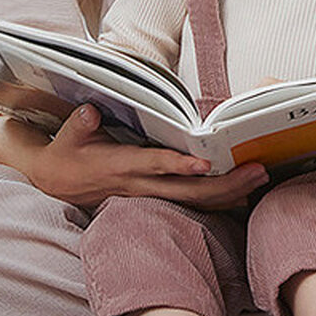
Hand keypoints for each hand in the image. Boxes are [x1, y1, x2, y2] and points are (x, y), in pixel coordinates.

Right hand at [0, 103, 268, 211]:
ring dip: (229, 193)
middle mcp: (139, 185)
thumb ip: (79, 124)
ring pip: (194, 201)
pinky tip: (243, 194)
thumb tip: (90, 111)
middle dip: (225, 184)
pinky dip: (217, 200)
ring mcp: (148, 196)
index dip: (179, 165)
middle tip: (258, 170)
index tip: (206, 162)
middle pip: (188, 191)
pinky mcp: (153, 200)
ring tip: (260, 178)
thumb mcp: (67, 136)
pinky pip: (189, 204)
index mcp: (119, 166)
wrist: (54, 183)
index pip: (154, 166)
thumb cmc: (65, 154)